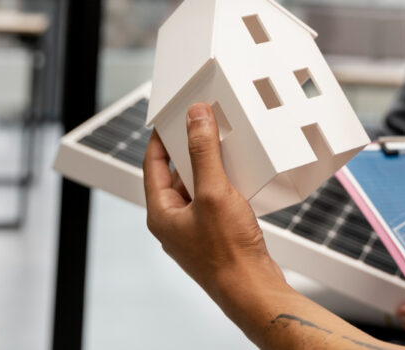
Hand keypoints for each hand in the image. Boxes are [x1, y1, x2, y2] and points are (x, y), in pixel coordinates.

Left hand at [143, 103, 285, 306]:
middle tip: (204, 128)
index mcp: (161, 213)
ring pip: (198, 188)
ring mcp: (194, 230)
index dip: (161, 138)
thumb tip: (195, 118)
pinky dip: (225, 186)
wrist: (251, 287)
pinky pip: (214, 201)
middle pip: (176, 175)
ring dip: (210, 168)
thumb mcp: (214, 192)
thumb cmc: (227, 252)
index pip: (153, 165)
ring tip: (226, 151)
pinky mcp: (215, 235)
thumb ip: (203, 152)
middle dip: (191, 151)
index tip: (171, 118)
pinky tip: (242, 179)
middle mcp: (174, 222)